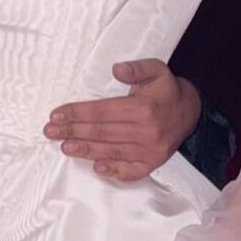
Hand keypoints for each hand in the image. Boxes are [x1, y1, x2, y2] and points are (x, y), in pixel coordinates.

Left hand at [44, 60, 200, 180]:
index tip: (56, 114)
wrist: (190, 112)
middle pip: (102, 133)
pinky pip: (131, 172)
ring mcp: (150, 151)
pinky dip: (114, 170)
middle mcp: (147, 132)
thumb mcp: (156, 70)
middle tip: (50, 131)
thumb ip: (137, 68)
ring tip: (64, 146)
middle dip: (73, 131)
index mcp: (144, 108)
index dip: (77, 113)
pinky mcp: (153, 164)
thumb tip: (116, 69)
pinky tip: (96, 167)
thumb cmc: (165, 90)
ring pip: (111, 152)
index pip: (102, 112)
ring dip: (85, 150)